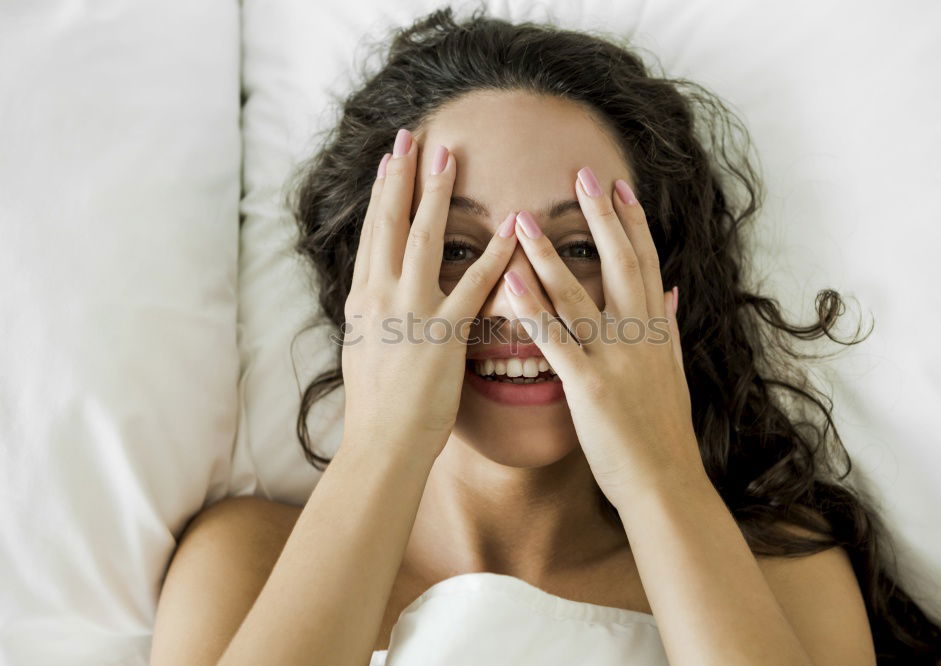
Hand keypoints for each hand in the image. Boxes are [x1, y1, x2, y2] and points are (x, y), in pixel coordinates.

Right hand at [341, 129, 517, 457]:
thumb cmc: (375, 407)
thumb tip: (372, 299)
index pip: (372, 234)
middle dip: (401, 177)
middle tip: (412, 137)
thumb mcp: (362, 350)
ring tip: (447, 157)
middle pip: (389, 223)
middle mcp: (379, 296)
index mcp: (362, 300)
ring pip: (422, 239)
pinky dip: (495, 254)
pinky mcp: (442, 333)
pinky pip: (474, 285)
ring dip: (435, 194)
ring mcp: (409, 311)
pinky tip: (511, 227)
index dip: (381, 194)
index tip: (389, 161)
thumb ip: (371, 317)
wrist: (380, 444)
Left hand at [501, 168, 707, 507]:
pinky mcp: (590, 386)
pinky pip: (556, 339)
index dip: (632, 223)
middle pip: (620, 263)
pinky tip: (510, 280)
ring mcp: (616, 359)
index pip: (646, 263)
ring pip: (579, 295)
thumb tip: (669, 291)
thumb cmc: (662, 433)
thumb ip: (666, 328)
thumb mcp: (673, 374)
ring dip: (549, 254)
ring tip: (523, 219)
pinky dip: (532, 307)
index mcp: (657, 331)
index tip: (619, 187)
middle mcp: (640, 335)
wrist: (665, 482)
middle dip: (601, 217)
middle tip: (582, 174)